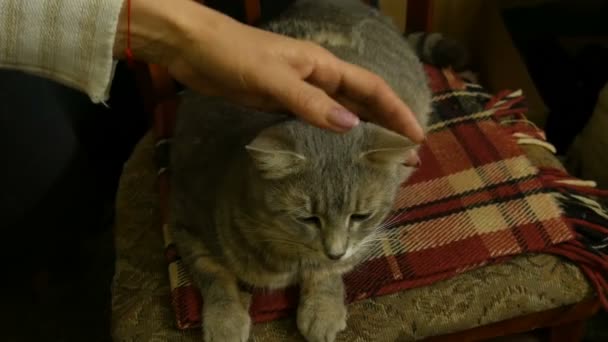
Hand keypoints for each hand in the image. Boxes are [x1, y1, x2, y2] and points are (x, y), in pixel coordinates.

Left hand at [114, 0, 423, 141]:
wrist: (194, 48)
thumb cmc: (234, 54)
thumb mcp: (274, 79)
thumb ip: (310, 102)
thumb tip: (350, 126)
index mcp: (323, 66)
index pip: (371, 89)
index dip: (396, 111)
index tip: (416, 136)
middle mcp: (317, 78)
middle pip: (360, 102)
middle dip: (384, 126)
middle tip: (403, 157)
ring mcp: (298, 91)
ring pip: (338, 114)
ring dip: (359, 134)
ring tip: (377, 161)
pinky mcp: (279, 103)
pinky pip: (313, 122)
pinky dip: (328, 137)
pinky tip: (332, 155)